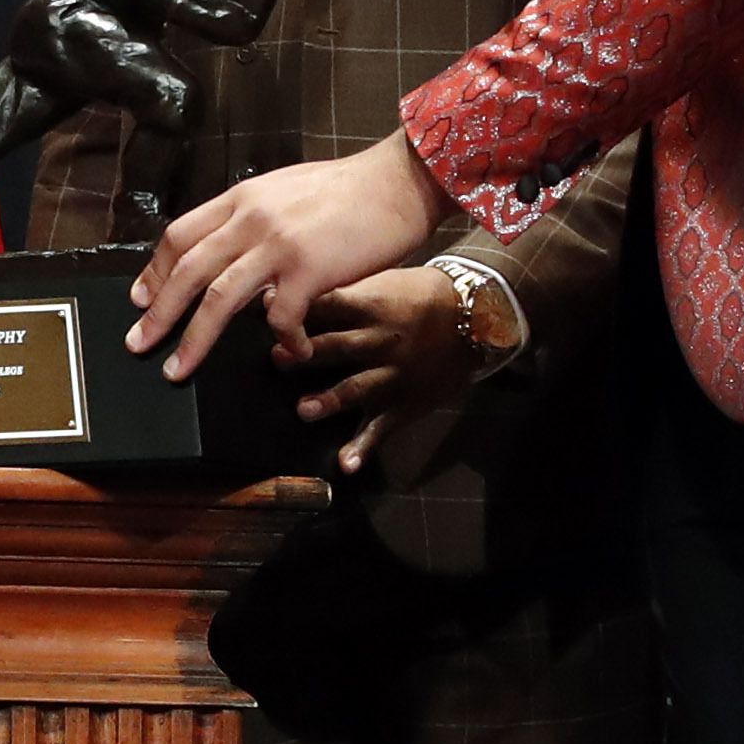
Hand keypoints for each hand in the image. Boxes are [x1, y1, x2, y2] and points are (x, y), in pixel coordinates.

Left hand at [128, 131, 448, 381]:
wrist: (399, 180)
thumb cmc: (349, 188)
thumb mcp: (284, 189)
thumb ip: (253, 216)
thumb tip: (231, 245)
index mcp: (241, 198)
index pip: (179, 235)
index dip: (154, 271)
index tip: (141, 299)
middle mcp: (250, 219)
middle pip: (186, 270)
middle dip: (157, 313)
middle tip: (138, 344)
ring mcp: (278, 245)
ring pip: (217, 298)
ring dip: (193, 339)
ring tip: (178, 369)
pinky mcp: (310, 270)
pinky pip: (280, 317)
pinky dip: (282, 339)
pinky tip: (293, 351)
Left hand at [281, 268, 475, 472]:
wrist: (476, 318)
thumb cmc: (418, 294)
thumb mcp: (384, 278)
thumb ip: (344, 288)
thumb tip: (292, 287)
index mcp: (374, 305)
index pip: (331, 304)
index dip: (301, 308)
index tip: (268, 310)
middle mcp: (382, 340)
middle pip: (340, 346)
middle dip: (307, 354)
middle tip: (277, 359)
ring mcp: (394, 374)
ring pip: (357, 388)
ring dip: (329, 400)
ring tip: (304, 410)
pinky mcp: (405, 403)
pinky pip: (381, 427)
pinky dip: (363, 447)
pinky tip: (345, 464)